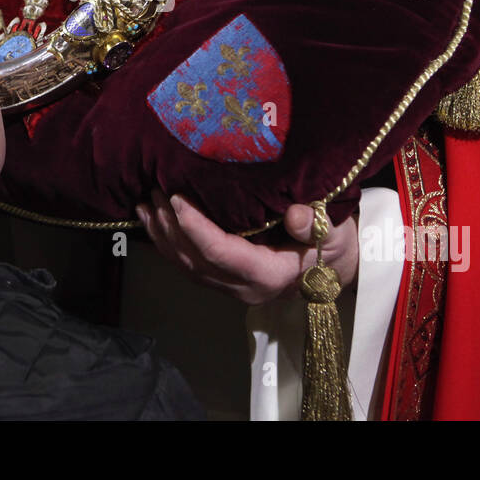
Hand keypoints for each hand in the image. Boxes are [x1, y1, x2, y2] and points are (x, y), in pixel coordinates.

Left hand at [135, 191, 357, 305]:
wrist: (333, 267)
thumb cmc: (333, 244)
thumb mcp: (334, 231)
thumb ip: (315, 226)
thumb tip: (294, 214)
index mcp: (268, 275)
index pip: (222, 253)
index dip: (195, 227)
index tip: (177, 199)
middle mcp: (242, 287)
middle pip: (195, 261)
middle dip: (170, 227)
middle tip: (154, 191)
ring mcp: (230, 287)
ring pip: (185, 266)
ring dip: (161, 236)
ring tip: (144, 203)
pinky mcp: (222, 280)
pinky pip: (187, 265)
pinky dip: (166, 243)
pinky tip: (152, 220)